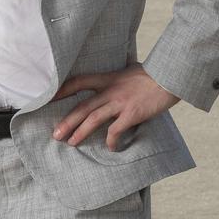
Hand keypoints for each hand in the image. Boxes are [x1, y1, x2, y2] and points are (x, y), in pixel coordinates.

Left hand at [51, 63, 178, 151]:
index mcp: (107, 78)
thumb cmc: (151, 73)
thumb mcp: (128, 70)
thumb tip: (114, 78)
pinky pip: (116, 130)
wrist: (168, 76)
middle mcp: (110, 90)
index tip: (50, 98)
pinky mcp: (132, 114)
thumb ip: (117, 77)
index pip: (79, 82)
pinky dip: (111, 140)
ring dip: (80, 132)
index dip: (63, 89)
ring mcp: (120, 103)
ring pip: (93, 119)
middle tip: (56, 134)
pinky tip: (110, 148)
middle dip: (67, 121)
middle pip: (82, 107)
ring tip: (71, 143)